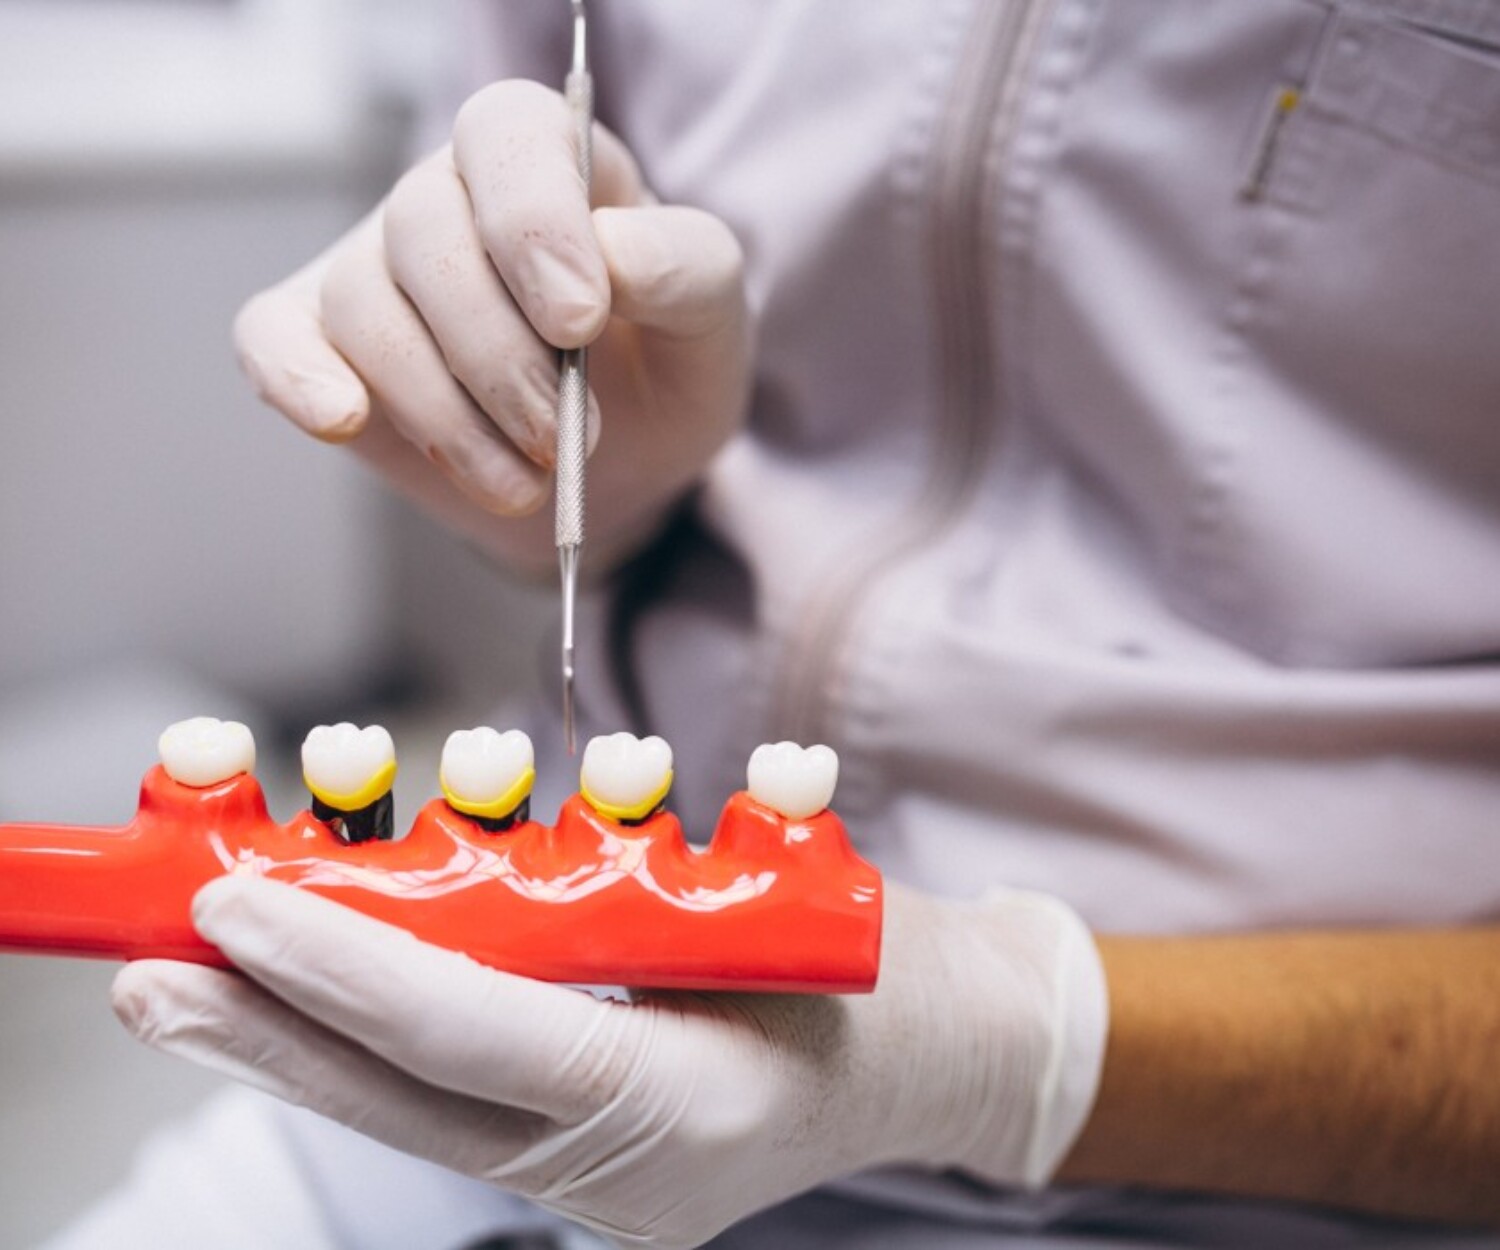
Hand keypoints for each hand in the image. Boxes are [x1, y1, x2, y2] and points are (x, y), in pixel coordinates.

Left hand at [113, 879, 1106, 1248]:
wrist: (950, 1050)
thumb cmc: (882, 965)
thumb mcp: (777, 901)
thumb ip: (637, 903)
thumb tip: (479, 869)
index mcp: (690, 1106)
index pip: (483, 1036)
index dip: (347, 969)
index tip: (234, 906)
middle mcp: (627, 1166)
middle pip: (411, 1098)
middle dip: (268, 1033)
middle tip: (147, 972)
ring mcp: (604, 1180)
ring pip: (417, 1108)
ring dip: (302, 1037)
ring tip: (196, 974)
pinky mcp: (592, 1160)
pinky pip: (458, 1102)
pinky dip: (372, 1045)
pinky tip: (300, 1008)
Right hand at [233, 80, 751, 574]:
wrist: (616, 476)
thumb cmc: (661, 376)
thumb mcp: (712, 327)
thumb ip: (687, 270)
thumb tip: (613, 254)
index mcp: (548, 164)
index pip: (507, 132)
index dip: (532, 221)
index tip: (579, 323)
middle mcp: (451, 200)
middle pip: (425, 232)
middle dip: (500, 358)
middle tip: (566, 440)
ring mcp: (376, 268)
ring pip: (367, 307)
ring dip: (447, 413)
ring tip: (525, 481)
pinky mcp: (323, 343)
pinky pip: (271, 336)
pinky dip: (296, 377)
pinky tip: (342, 420)